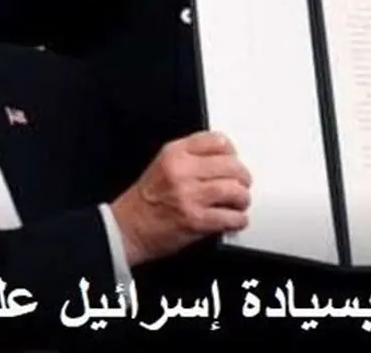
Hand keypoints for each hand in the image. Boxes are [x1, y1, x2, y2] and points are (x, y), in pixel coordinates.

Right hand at [109, 131, 250, 266]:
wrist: (127, 228)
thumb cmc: (145, 200)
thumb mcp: (163, 164)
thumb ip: (190, 157)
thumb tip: (224, 159)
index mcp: (175, 154)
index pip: (217, 141)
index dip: (232, 152)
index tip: (234, 159)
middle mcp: (182, 171)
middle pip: (231, 165)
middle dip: (242, 176)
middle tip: (243, 183)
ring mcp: (189, 196)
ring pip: (234, 190)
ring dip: (242, 198)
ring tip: (240, 202)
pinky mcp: (195, 220)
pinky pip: (229, 217)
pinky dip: (238, 220)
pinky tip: (236, 219)